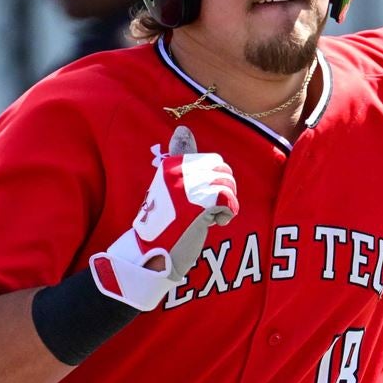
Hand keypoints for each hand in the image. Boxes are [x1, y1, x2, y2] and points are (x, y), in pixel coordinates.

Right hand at [89, 126, 238, 310]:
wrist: (153, 252)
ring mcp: (187, 188)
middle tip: (210, 209)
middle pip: (224, 170)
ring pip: (228, 186)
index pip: (213, 160)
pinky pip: (229, 202)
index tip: (202, 198)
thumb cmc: (165, 221)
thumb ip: (181, 159)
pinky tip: (214, 223)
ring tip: (210, 216)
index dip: (215, 180)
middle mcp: (177, 172)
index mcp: (170, 165)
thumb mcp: (170, 186)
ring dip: (225, 204)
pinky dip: (227, 215)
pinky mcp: (198, 206)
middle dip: (224, 191)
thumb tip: (183, 129)